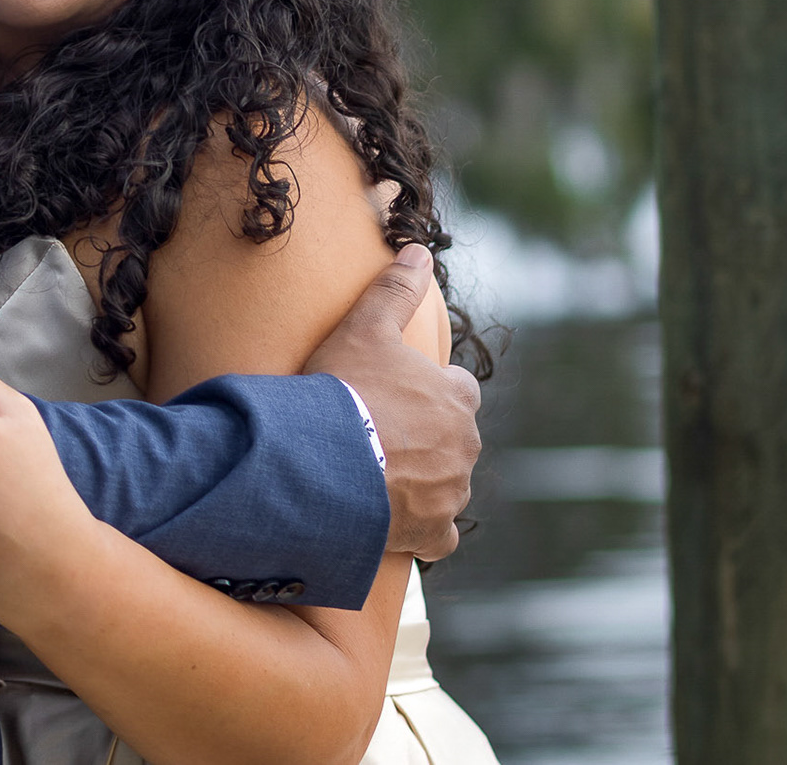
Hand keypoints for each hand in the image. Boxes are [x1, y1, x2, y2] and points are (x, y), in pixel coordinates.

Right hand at [303, 244, 480, 561]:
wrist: (322, 462)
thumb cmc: (343, 390)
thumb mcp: (363, 328)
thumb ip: (394, 289)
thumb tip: (420, 251)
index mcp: (455, 398)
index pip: (458, 391)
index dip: (427, 391)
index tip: (396, 395)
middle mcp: (465, 446)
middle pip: (453, 439)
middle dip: (426, 439)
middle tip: (379, 437)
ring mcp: (452, 492)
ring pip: (447, 485)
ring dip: (422, 481)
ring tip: (375, 476)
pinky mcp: (434, 532)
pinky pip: (440, 535)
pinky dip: (424, 529)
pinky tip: (395, 521)